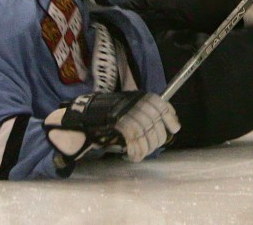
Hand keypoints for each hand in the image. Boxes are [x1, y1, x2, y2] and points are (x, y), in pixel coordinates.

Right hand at [44, 91, 180, 171]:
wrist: (77, 121)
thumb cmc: (103, 120)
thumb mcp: (126, 113)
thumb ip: (144, 116)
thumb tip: (170, 126)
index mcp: (135, 97)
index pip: (160, 103)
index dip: (169, 116)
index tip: (175, 128)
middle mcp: (131, 101)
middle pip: (153, 120)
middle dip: (156, 137)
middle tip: (150, 148)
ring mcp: (122, 110)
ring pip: (144, 130)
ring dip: (145, 146)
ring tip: (139, 153)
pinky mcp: (114, 121)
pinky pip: (132, 137)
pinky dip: (136, 150)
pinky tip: (133, 156)